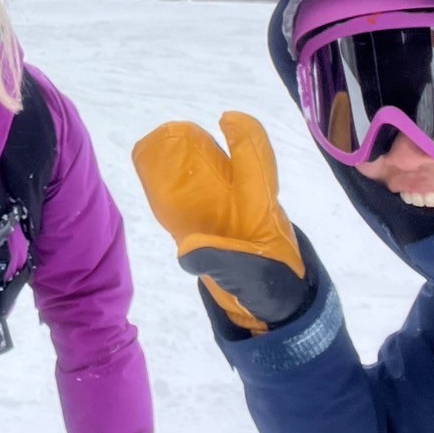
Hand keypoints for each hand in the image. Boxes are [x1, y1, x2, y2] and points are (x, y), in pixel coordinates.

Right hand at [132, 112, 311, 332]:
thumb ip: (219, 260)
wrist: (275, 313)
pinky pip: (191, 211)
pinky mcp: (211, 237)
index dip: (246, 138)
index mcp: (262, 208)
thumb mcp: (251, 275)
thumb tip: (186, 249)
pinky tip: (158, 193)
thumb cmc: (274, 287)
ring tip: (160, 155)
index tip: (227, 119)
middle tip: (176, 133)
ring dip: (187, 169)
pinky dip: (175, 199)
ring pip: (207, 185)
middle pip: (226, 166)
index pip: (257, 164)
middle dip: (206, 145)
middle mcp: (244, 206)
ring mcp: (227, 221)